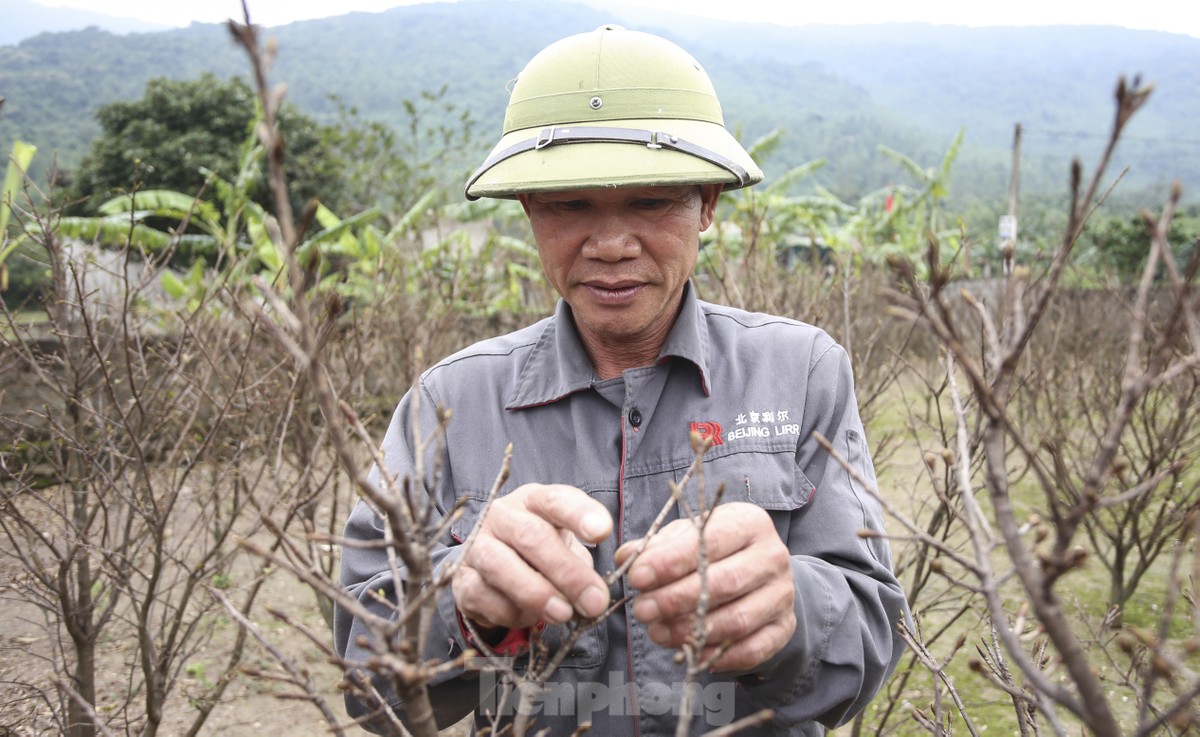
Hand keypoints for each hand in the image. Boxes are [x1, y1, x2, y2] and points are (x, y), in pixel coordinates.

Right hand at [453, 483, 612, 631]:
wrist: (489, 567)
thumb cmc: (538, 551)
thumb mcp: (564, 545)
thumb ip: (581, 564)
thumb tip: (595, 596)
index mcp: (533, 501)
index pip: (555, 500)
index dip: (578, 514)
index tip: (601, 532)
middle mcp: (501, 516)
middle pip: (531, 536)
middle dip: (566, 571)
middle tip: (594, 600)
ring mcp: (477, 545)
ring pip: (500, 564)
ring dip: (536, 593)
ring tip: (563, 614)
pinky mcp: (461, 578)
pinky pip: (482, 595)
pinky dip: (509, 611)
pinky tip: (529, 618)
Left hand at [614, 502, 795, 671]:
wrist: (758, 576)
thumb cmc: (714, 551)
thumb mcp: (686, 537)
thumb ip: (656, 546)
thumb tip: (626, 557)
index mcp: (749, 523)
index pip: (710, 541)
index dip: (670, 561)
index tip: (638, 577)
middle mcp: (773, 556)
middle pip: (725, 582)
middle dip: (676, 599)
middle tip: (642, 610)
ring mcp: (782, 594)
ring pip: (737, 620)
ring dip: (691, 631)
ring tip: (657, 632)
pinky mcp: (784, 627)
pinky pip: (750, 649)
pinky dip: (715, 654)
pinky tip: (687, 651)